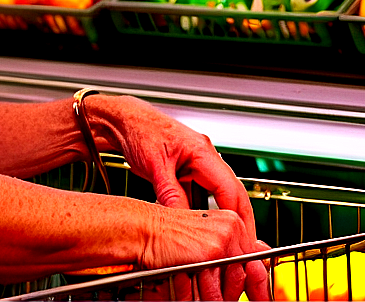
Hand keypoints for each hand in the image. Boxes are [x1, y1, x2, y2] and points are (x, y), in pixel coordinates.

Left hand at [91, 96, 270, 299]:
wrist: (123, 119)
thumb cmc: (138, 130)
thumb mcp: (155, 166)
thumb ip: (171, 195)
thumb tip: (183, 222)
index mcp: (202, 151)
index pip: (230, 190)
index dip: (238, 218)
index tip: (240, 240)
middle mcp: (204, 155)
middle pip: (232, 193)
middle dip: (239, 221)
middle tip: (241, 247)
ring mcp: (197, 161)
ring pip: (218, 193)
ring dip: (220, 216)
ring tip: (221, 241)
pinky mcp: (186, 167)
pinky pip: (201, 191)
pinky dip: (202, 208)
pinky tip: (198, 225)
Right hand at [140, 205, 270, 300]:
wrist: (144, 228)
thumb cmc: (167, 235)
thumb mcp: (202, 242)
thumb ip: (228, 253)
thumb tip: (254, 268)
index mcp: (232, 222)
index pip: (255, 261)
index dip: (256, 285)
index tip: (259, 298)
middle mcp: (233, 227)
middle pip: (245, 276)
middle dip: (229, 292)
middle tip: (204, 291)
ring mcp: (225, 238)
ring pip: (232, 286)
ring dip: (211, 295)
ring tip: (190, 284)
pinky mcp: (214, 251)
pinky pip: (217, 290)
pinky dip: (199, 294)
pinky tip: (184, 282)